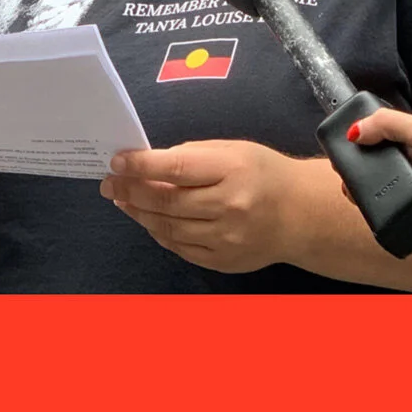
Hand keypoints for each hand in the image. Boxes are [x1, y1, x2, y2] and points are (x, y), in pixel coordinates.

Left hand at [100, 140, 304, 272]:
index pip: (176, 167)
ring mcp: (226, 238)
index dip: (141, 165)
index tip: (117, 162)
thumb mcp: (234, 150)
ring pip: (168, 228)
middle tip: (110, 184)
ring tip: (123, 201)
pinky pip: (180, 248)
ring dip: (139, 213)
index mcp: (232, 170)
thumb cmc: (263, 173)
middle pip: (166, 201)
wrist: (301, 214)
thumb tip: (148, 164)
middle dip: (130, 191)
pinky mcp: (223, 261)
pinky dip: (159, 233)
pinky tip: (149, 220)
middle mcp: (229, 206)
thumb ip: (192, 156)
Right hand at [347, 109, 411, 240]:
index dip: (373, 146)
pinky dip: (401, 227)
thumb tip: (355, 130)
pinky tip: (383, 221)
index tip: (350, 151)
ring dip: (382, 202)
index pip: (396, 144)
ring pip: (400, 202)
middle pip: (394, 175)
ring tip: (358, 201)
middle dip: (371, 178)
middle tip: (347, 182)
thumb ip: (390, 125)